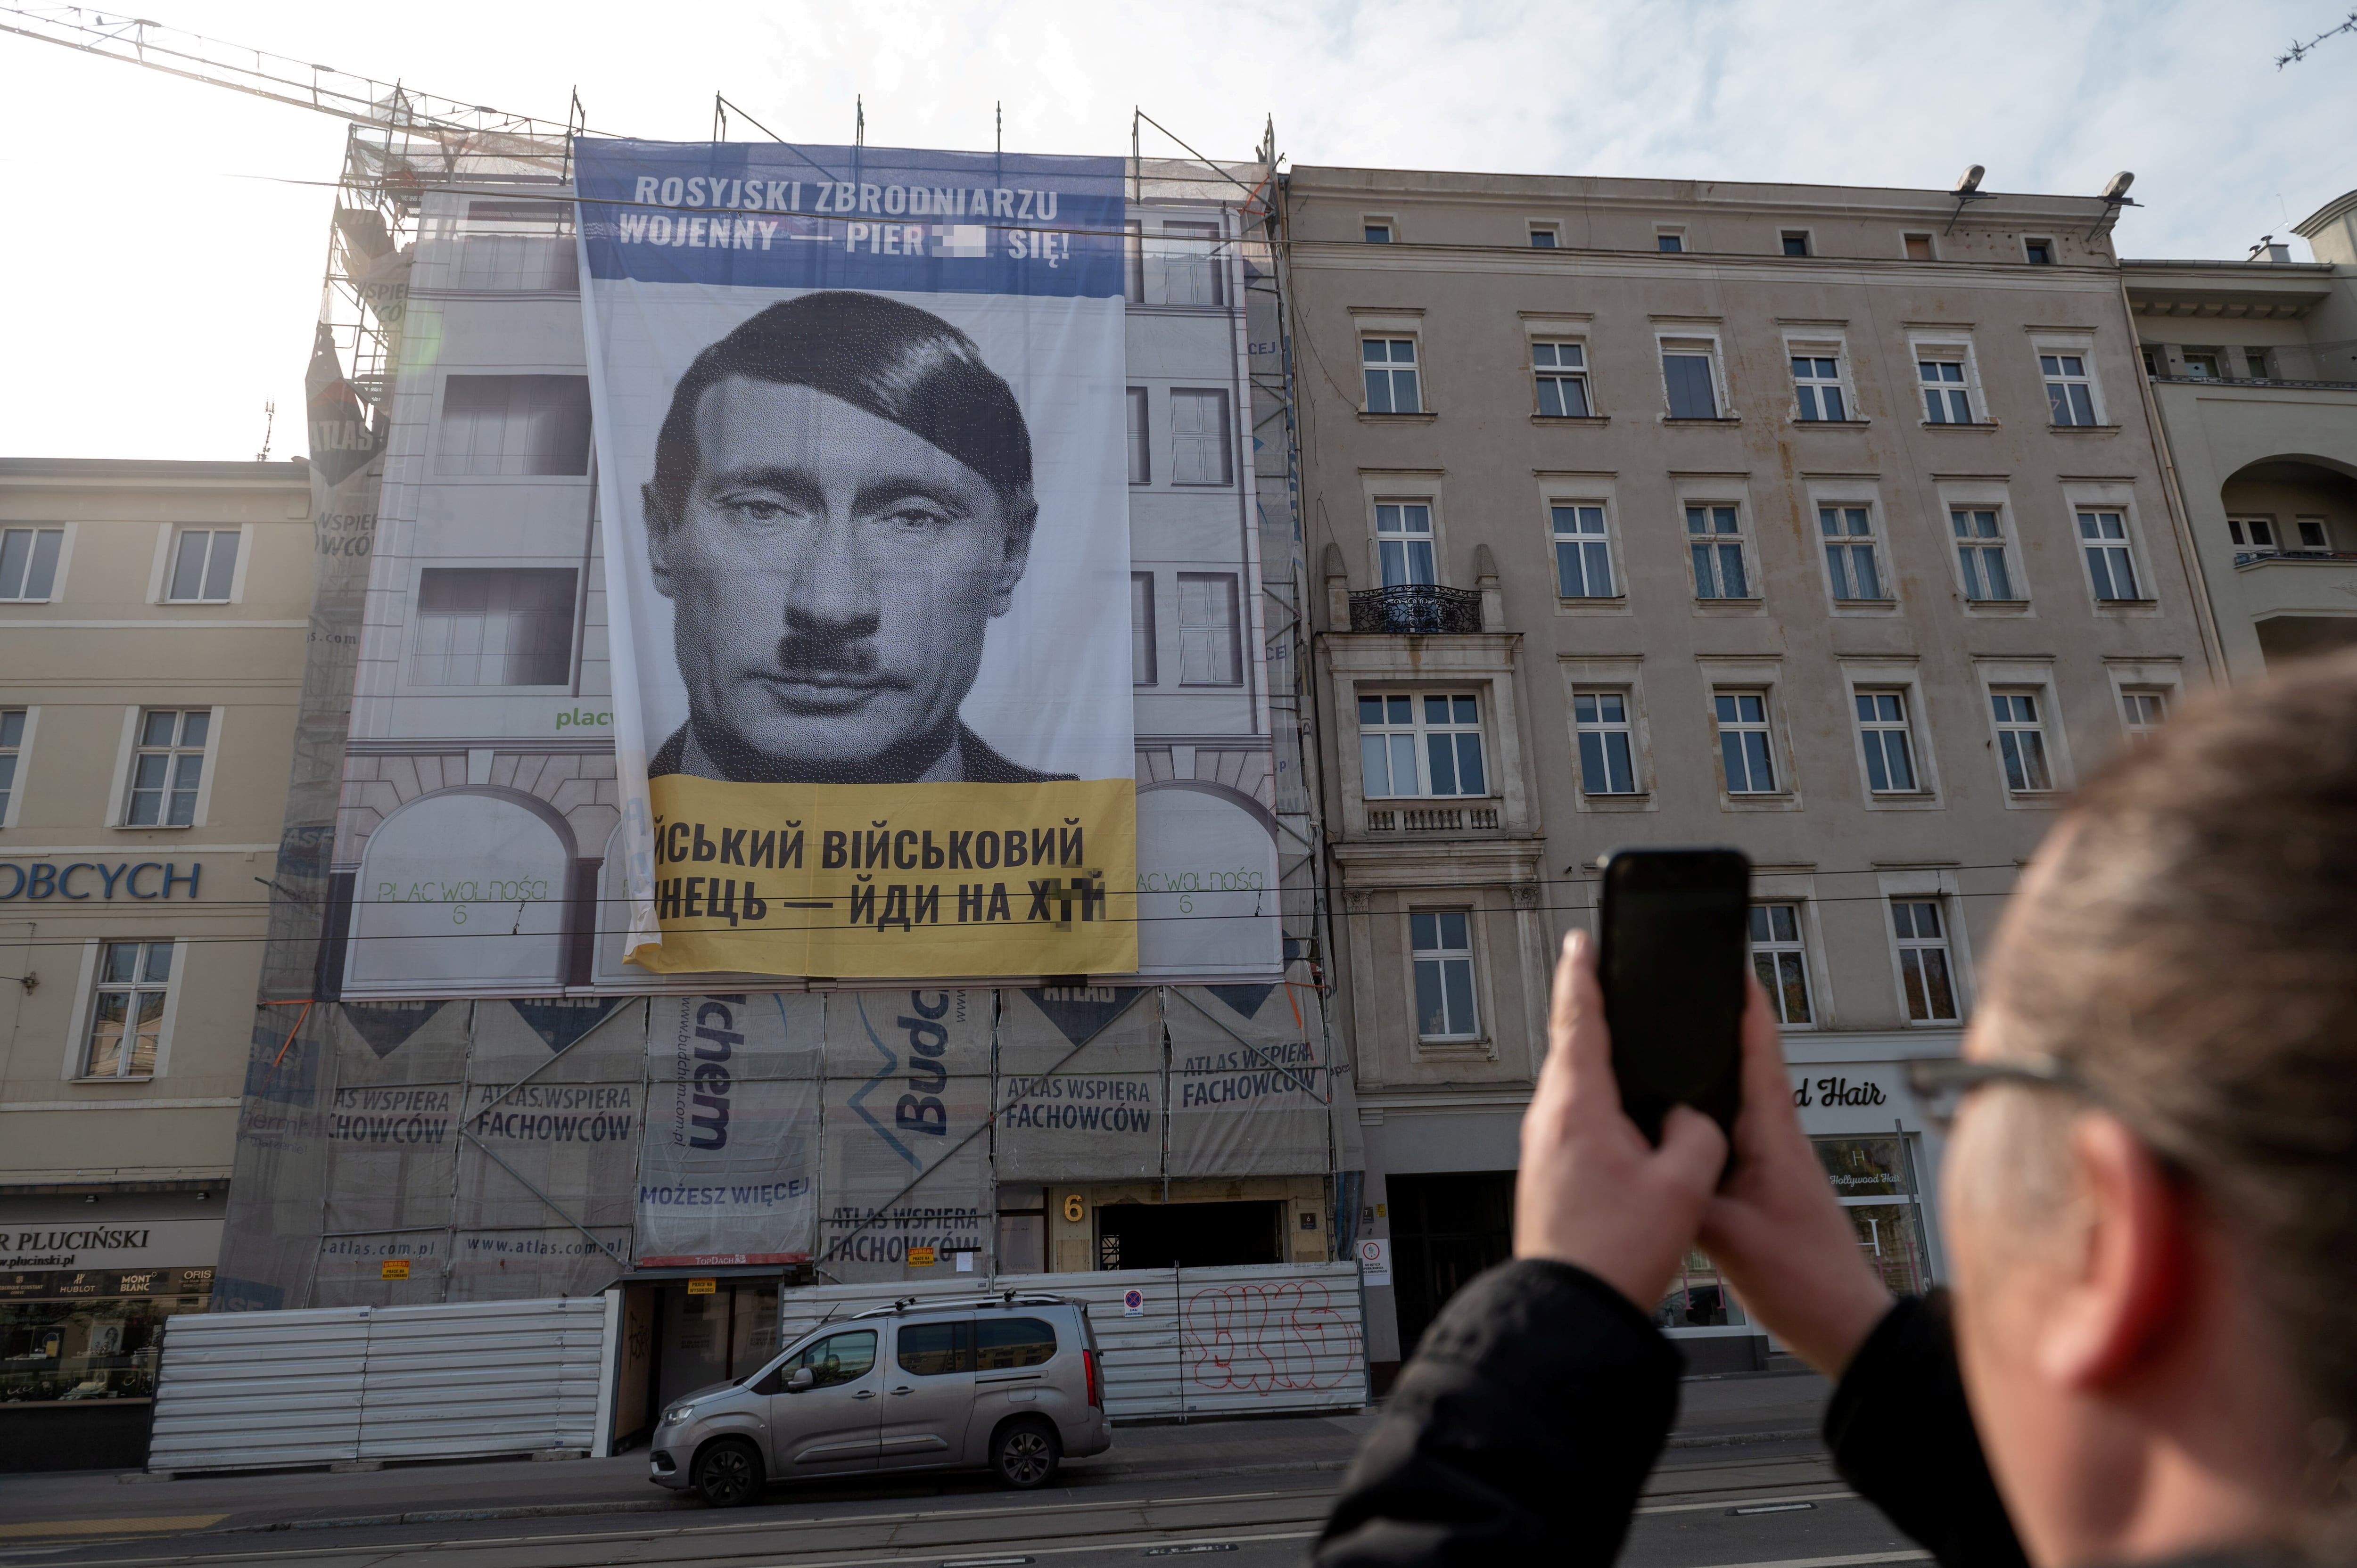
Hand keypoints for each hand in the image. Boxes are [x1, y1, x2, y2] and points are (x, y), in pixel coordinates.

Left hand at [1515, 930, 1727, 1313]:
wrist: (1568, 1310)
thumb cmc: (1614, 1253)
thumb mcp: (1683, 1187)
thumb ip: (1697, 1134)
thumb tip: (1687, 1119)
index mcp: (1577, 1106)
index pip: (1578, 1018)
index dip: (1584, 973)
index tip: (1583, 940)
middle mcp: (1548, 1119)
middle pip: (1571, 1048)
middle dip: (1591, 1013)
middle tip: (1607, 982)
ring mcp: (1540, 1147)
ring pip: (1571, 1088)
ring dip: (1595, 1063)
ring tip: (1622, 1045)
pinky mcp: (1544, 1174)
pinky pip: (1572, 1120)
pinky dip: (1596, 1103)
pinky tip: (1620, 1117)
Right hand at [1695, 976, 1893, 1376]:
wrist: (1844, 1326)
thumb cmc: (1808, 1282)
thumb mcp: (1732, 1237)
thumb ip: (1688, 1195)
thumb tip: (1647, 1163)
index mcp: (1776, 1138)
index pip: (1760, 1053)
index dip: (1745, 1005)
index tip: (1728, 963)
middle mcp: (1777, 1141)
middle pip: (1744, 1067)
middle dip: (1716, 1025)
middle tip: (1684, 990)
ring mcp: (1773, 1164)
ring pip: (1734, 1103)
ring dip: (1708, 1073)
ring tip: (1669, 1048)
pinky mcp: (1765, 1188)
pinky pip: (1729, 1137)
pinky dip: (1704, 1119)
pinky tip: (1676, 1128)